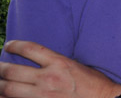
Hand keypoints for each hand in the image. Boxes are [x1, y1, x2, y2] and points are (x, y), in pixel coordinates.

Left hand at [0, 40, 120, 97]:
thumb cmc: (93, 84)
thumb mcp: (76, 66)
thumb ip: (55, 63)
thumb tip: (37, 64)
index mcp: (59, 62)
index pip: (29, 49)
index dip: (14, 46)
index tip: (8, 46)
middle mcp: (48, 78)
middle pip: (11, 70)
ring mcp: (42, 95)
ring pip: (7, 89)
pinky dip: (7, 97)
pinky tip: (5, 95)